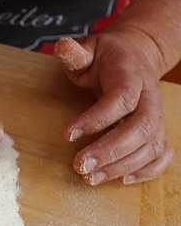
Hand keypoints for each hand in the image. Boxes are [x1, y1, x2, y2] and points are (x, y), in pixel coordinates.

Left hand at [55, 32, 174, 184]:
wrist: (135, 57)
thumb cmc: (106, 58)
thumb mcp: (89, 49)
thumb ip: (76, 53)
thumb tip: (63, 45)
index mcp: (132, 77)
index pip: (120, 100)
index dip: (96, 119)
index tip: (67, 134)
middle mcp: (150, 99)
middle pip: (140, 128)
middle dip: (111, 150)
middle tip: (80, 166)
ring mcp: (157, 117)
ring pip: (150, 146)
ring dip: (122, 166)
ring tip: (90, 177)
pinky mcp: (158, 131)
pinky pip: (162, 154)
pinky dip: (148, 170)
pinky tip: (122, 180)